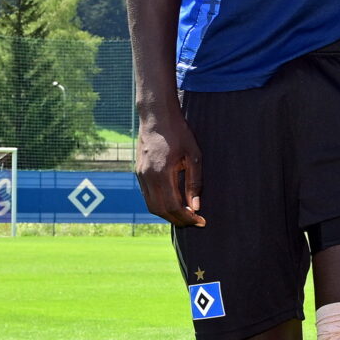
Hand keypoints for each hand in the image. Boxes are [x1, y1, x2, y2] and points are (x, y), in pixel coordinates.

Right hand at [135, 106, 204, 226]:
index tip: (201, 221)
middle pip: (160, 210)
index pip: (173, 206)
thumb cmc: (179, 133)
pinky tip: (174, 203)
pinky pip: (148, 196)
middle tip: (194, 222)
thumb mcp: (194, 156)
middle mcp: (147, 177)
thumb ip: (195, 182)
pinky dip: (160, 205)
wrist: (156, 117)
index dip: (187, 217)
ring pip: (152, 205)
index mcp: (162, 173)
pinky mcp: (138, 173)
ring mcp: (140, 175)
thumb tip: (196, 206)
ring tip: (186, 215)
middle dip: (178, 220)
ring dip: (168, 214)